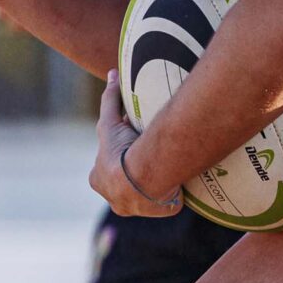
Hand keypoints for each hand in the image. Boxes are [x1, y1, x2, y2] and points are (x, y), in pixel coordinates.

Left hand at [90, 73, 182, 217]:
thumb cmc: (119, 151)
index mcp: (100, 179)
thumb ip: (109, 99)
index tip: (134, 145)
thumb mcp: (109, 122)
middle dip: (137, 173)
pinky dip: (173, 191)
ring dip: (156, 184)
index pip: (108, 167)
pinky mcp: (159, 210)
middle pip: (127, 184)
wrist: (139, 178)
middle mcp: (115, 197)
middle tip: (153, 155)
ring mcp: (138, 207)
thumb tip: (111, 72)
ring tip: (171, 166)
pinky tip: (183, 178)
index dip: (119, 155)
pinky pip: (168, 201)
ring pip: (147, 195)